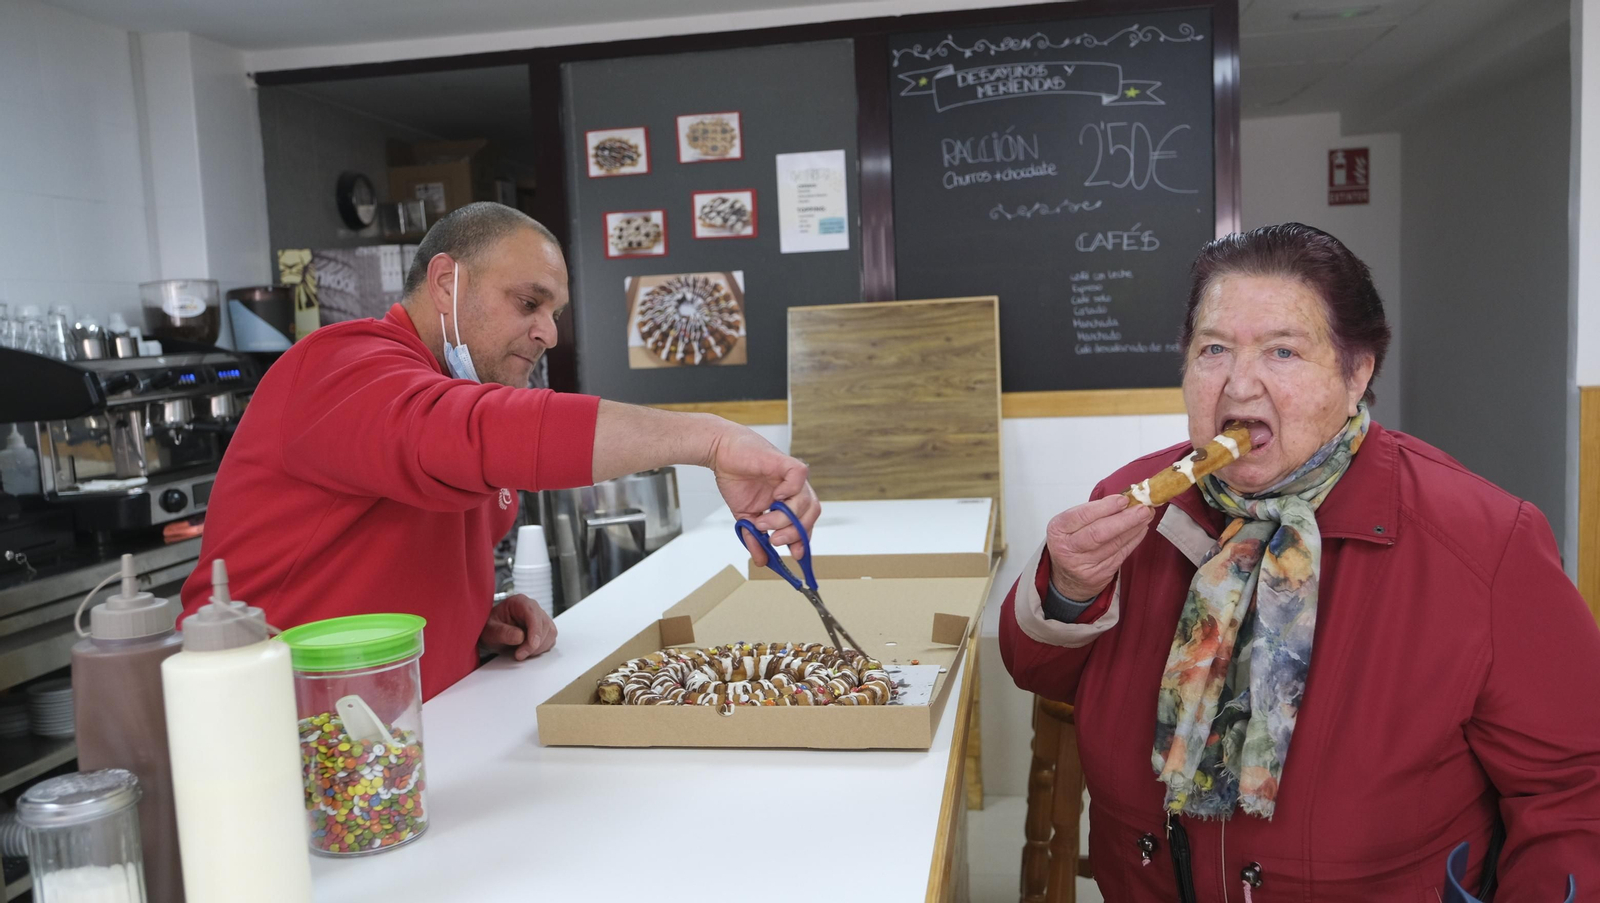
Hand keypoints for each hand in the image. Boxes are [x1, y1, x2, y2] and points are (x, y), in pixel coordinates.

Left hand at [479, 594, 556, 660]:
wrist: (492, 633)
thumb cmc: (490, 628)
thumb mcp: (490, 630)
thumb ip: (503, 632)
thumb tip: (520, 637)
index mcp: (520, 602)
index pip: (533, 614)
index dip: (535, 630)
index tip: (532, 645)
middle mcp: (533, 608)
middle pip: (544, 625)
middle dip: (534, 643)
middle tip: (519, 654)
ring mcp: (540, 619)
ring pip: (550, 633)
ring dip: (538, 647)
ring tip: (521, 652)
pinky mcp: (544, 630)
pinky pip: (550, 640)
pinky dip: (541, 649)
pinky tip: (528, 650)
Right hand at [707, 424, 819, 565]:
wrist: (721, 454)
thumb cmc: (735, 479)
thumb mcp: (745, 517)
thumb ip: (755, 538)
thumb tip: (762, 560)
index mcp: (788, 503)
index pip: (805, 523)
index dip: (803, 539)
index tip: (794, 555)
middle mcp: (793, 490)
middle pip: (810, 514)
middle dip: (795, 532)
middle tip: (775, 540)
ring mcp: (791, 477)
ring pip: (806, 500)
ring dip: (786, 517)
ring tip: (764, 522)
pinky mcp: (785, 461)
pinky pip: (799, 475)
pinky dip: (791, 489)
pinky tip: (777, 496)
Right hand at [1044, 495, 1153, 600]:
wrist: (1066, 578)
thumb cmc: (1071, 542)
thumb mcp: (1070, 525)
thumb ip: (1092, 512)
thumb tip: (1124, 499)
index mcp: (1058, 529)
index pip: (1082, 515)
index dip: (1105, 507)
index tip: (1124, 500)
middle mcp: (1068, 548)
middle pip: (1098, 533)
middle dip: (1124, 519)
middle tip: (1143, 509)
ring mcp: (1083, 564)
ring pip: (1113, 544)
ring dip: (1133, 528)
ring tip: (1146, 516)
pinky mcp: (1098, 575)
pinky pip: (1120, 555)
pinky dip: (1133, 540)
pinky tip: (1141, 530)